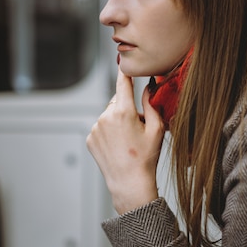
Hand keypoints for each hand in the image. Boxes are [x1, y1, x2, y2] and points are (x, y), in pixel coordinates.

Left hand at [86, 68, 164, 213]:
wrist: (129, 183)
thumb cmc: (145, 158)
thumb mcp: (156, 129)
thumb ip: (152, 104)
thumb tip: (148, 87)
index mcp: (123, 112)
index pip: (123, 83)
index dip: (125, 72)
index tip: (124, 63)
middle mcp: (105, 117)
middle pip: (117, 101)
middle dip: (127, 108)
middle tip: (137, 127)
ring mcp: (95, 128)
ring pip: (108, 115)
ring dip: (117, 121)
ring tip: (127, 140)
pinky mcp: (90, 138)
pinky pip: (101, 127)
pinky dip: (108, 132)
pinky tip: (117, 146)